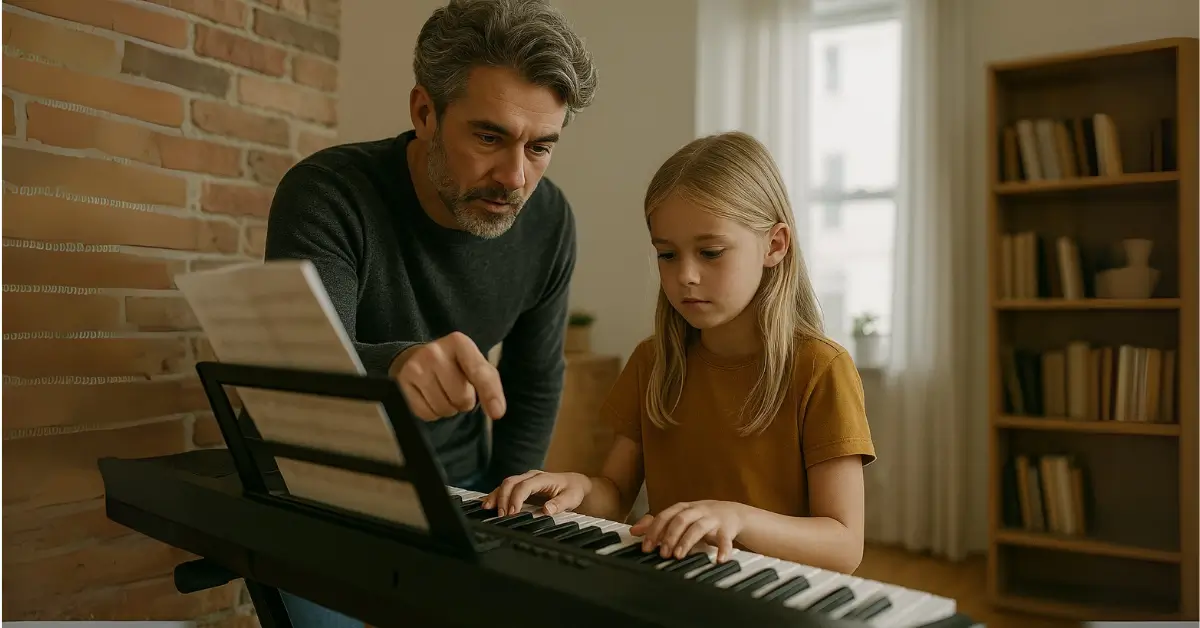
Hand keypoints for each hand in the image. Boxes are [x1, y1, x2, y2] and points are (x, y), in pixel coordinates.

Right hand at [392, 332, 505, 421]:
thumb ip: (490, 384)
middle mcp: (434, 351)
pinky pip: (426, 414)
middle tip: (456, 388)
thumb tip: (497, 412)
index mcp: (459, 342)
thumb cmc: (454, 365)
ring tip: (443, 392)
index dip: (490, 394)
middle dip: (464, 400)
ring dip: (448, 408)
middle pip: (461, 397)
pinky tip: (430, 398)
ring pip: (443, 408)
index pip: (478, 372)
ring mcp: (416, 367)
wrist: (417, 358)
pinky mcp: (401, 383)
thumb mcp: (475, 365)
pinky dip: (432, 413)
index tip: (497, 413)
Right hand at [483, 470, 590, 516]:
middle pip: (511, 482)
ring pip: (505, 484)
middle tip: (501, 516)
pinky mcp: (521, 484)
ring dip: (496, 496)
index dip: (516, 499)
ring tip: (487, 509)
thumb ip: (559, 504)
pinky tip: (488, 503)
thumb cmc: (573, 490)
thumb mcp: (571, 498)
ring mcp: (525, 479)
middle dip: (502, 498)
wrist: (574, 483)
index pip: (524, 486)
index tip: (511, 514)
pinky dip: (496, 495)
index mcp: (542, 478)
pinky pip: (505, 488)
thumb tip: (546, 510)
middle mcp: (531, 476)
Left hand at [630, 500, 744, 562]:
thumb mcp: (679, 518)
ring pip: (698, 527)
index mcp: (683, 508)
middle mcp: (697, 510)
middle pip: (680, 519)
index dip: (654, 531)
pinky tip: (718, 560)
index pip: (665, 516)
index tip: (647, 547)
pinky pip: (725, 539)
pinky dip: (723, 549)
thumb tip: (634, 530)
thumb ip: (658, 524)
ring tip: (679, 555)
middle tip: (663, 554)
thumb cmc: (701, 517)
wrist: (733, 513)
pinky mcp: (727, 529)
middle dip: (669, 536)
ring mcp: (712, 519)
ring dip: (687, 541)